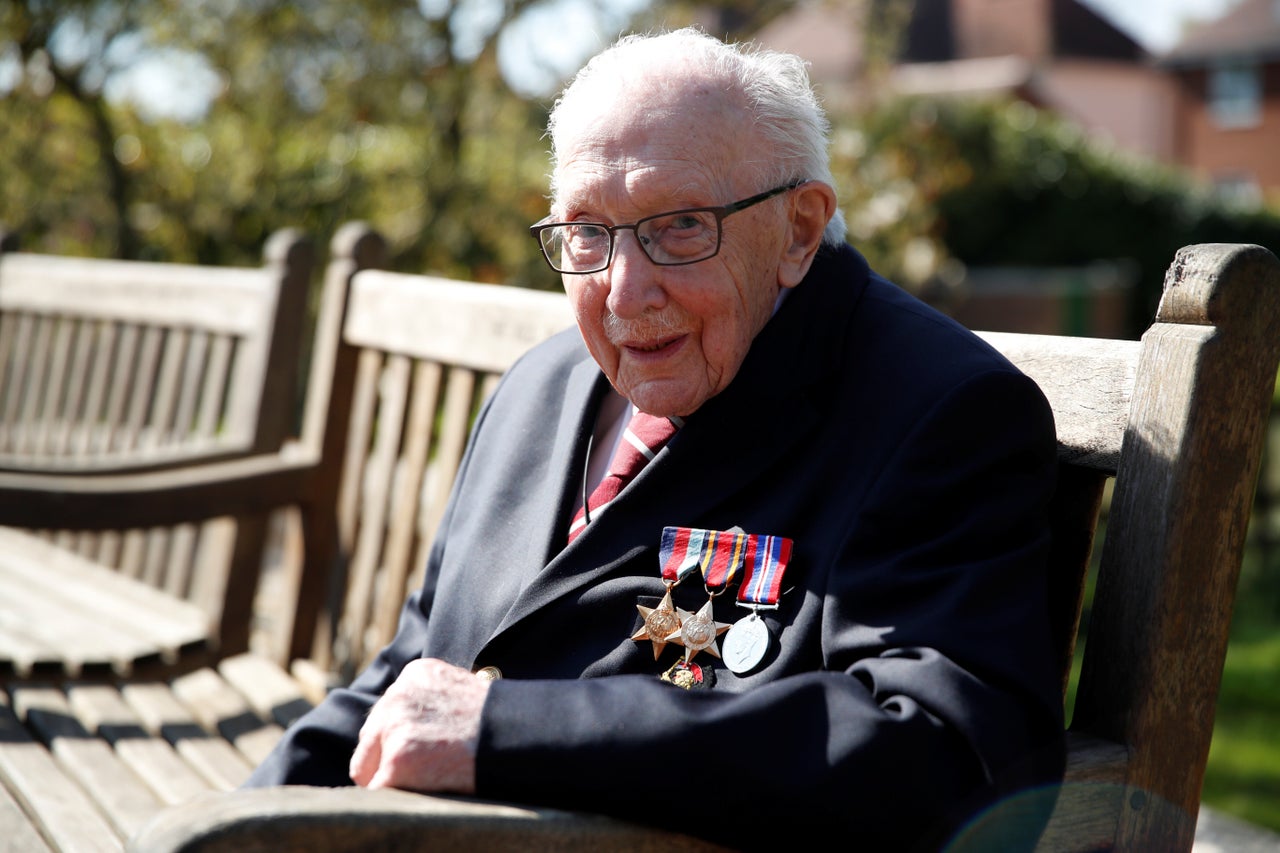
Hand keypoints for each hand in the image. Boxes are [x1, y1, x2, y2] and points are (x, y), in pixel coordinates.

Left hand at [349, 658, 490, 793]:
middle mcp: (397, 695)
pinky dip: (397, 796)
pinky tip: (425, 788)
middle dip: (389, 758)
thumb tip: (412, 728)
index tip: (423, 749)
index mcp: (414, 675)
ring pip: (368, 769)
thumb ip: (427, 703)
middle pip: (370, 740)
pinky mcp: (396, 761)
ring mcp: (394, 727)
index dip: (401, 740)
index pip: (385, 716)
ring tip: (431, 774)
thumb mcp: (458, 692)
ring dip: (392, 778)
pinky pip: (377, 791)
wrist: (516, 737)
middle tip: (427, 766)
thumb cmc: (497, 724)